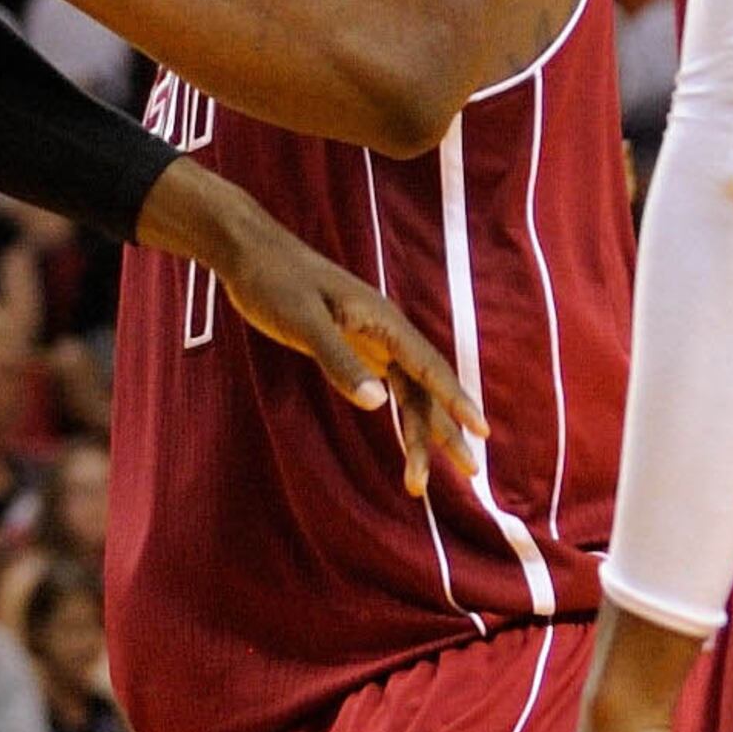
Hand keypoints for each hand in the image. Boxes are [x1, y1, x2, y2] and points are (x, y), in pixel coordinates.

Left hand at [146, 163, 487, 476]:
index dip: (457, 403)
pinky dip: (400, 413)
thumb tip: (379, 404)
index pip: (430, 369)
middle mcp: (386, 332)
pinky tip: (408, 437)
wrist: (251, 253)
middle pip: (425, 389)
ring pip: (408, 392)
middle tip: (470, 474)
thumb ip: (338, 361)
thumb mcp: (303, 323)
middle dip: (445, 432)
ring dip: (421, 432)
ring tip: (425, 478)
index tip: (482, 432)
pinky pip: (389, 384)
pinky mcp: (353, 345)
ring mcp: (371, 340)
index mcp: (383, 322)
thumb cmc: (274, 282)